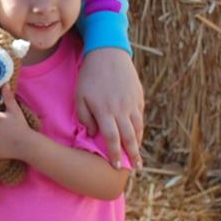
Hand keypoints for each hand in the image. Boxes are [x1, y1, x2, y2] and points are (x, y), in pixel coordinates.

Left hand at [76, 47, 144, 169]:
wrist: (108, 53)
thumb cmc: (89, 76)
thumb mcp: (80, 97)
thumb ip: (85, 118)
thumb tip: (94, 134)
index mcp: (105, 111)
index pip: (112, 139)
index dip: (114, 154)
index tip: (116, 166)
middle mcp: (121, 109)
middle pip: (129, 137)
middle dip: (132, 155)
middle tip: (136, 168)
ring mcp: (132, 102)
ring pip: (138, 127)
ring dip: (138, 143)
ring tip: (138, 154)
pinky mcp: (139, 96)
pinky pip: (140, 116)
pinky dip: (140, 127)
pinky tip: (137, 134)